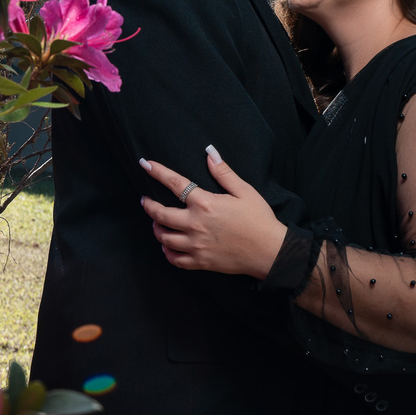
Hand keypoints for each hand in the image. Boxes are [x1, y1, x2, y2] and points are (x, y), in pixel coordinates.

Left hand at [140, 146, 286, 279]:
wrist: (270, 252)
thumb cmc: (259, 219)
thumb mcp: (244, 191)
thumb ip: (224, 173)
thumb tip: (210, 152)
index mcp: (205, 204)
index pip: (174, 183)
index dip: (158, 172)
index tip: (145, 164)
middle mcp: (195, 224)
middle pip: (161, 214)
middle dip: (149, 206)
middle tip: (146, 201)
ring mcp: (196, 245)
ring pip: (164, 238)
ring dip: (156, 228)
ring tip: (156, 223)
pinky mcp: (200, 262)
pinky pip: (175, 259)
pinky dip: (167, 252)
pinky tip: (167, 246)